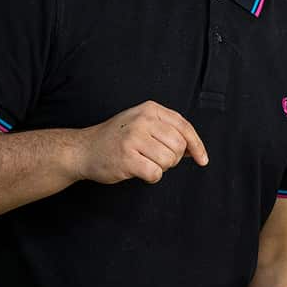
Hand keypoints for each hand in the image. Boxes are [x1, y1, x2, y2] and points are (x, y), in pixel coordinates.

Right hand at [78, 101, 208, 183]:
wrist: (83, 149)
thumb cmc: (117, 138)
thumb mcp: (142, 123)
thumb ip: (168, 130)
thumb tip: (195, 150)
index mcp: (150, 109)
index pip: (184, 127)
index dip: (197, 145)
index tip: (202, 159)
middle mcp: (142, 120)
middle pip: (179, 146)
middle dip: (173, 158)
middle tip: (155, 158)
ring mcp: (133, 138)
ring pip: (169, 161)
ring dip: (160, 167)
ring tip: (143, 161)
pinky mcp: (127, 158)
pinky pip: (155, 173)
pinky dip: (151, 177)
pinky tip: (138, 170)